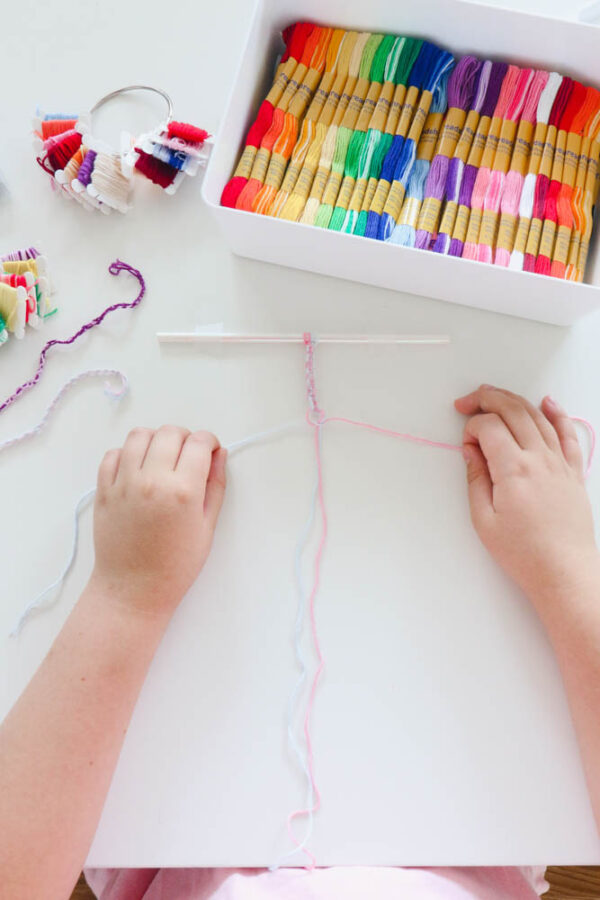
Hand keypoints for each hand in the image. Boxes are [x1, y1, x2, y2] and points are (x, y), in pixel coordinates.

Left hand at [91, 426, 226, 619]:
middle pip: (170, 432)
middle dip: (185, 438)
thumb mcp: (207, 527)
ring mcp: (124, 484)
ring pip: (140, 435)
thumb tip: (219, 454)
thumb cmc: (176, 565)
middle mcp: (152, 481)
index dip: (210, 442)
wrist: (134, 589)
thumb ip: (215, 486)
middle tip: (188, 457)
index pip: (199, 442)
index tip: (210, 451)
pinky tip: (138, 469)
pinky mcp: (104, 490)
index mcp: (183, 491)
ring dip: (155, 440)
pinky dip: (127, 454)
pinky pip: (113, 454)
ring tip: (162, 459)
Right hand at [455, 386, 596, 604]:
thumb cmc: (525, 553)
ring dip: (515, 400)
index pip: (489, 427)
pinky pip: (567, 433)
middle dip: (488, 399)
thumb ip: (476, 479)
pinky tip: (548, 402)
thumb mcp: (484, 520)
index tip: (465, 441)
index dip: (471, 426)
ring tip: (496, 395)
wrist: (564, 572)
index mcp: (514, 470)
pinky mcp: (573, 472)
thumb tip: (471, 451)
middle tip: (470, 400)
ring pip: (538, 416)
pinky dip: (557, 413)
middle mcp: (539, 459)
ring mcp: (560, 463)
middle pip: (513, 411)